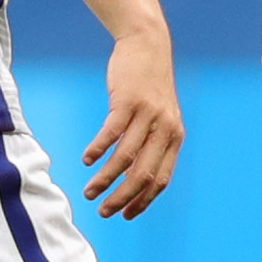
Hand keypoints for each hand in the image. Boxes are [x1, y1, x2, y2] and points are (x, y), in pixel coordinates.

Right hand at [85, 28, 182, 218]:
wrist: (148, 46)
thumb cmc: (149, 86)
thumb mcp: (159, 117)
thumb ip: (151, 143)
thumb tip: (132, 175)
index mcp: (174, 138)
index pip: (161, 179)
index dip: (143, 200)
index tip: (126, 215)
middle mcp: (166, 129)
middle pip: (144, 174)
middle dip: (123, 198)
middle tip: (103, 212)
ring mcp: (148, 115)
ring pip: (125, 158)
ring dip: (105, 179)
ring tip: (89, 192)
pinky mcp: (129, 102)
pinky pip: (112, 133)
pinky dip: (98, 149)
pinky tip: (87, 160)